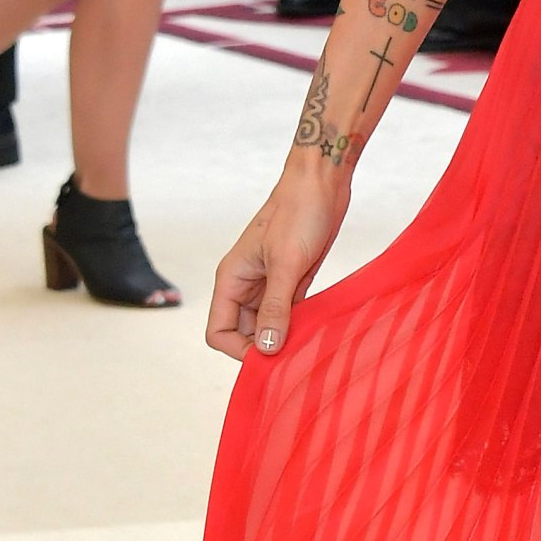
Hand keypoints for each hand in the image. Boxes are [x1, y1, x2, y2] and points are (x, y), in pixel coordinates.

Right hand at [207, 158, 349, 361]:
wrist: (322, 183)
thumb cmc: (299, 213)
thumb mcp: (287, 263)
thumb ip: (276, 307)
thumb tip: (266, 350)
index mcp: (231, 279)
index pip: (218, 332)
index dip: (239, 350)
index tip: (270, 357)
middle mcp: (246, 286)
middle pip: (243, 334)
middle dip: (265, 348)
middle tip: (294, 356)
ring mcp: (269, 285)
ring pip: (268, 327)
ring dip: (284, 338)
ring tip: (308, 344)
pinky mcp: (292, 281)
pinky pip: (289, 314)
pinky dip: (299, 325)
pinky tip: (316, 330)